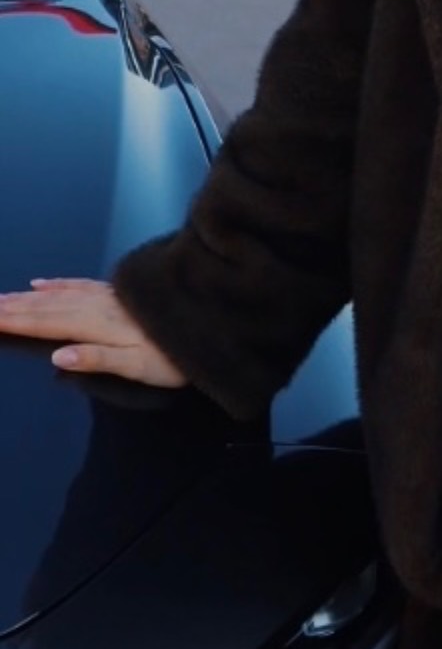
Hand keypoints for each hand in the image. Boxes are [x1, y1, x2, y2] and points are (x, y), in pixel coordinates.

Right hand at [0, 278, 186, 388]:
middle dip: (12, 307)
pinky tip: (41, 283)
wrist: (212, 316)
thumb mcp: (139, 365)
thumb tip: (56, 356)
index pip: (47, 324)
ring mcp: (107, 295)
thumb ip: (96, 358)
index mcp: (98, 325)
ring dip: (26, 297)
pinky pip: (77, 284)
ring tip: (1, 297)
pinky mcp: (117, 291)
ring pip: (57, 295)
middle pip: (46, 307)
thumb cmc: (176, 353)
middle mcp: (98, 305)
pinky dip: (56, 284)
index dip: (15, 321)